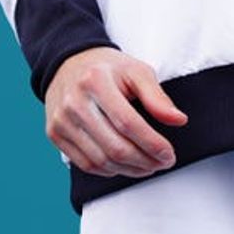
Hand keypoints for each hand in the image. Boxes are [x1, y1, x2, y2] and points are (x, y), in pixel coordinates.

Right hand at [45, 47, 188, 177]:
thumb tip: (178, 120)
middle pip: (114, 146)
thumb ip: (157, 96)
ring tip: (147, 166)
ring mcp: (61, 120)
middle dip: (144, 161)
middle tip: (162, 163)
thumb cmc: (107, 68)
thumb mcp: (135, 70)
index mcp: (96, 81)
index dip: (151, 143)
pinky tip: (124, 166)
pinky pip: (85, 164)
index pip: (128, 123)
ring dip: (129, 170)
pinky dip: (109, 171)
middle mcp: (75, 102)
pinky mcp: (55, 134)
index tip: (168, 154)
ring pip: (100, 161)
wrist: (69, 62)